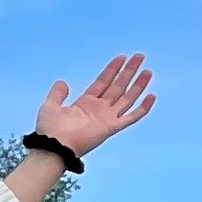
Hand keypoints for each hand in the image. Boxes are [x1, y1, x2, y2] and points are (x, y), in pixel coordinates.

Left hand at [33, 54, 153, 157]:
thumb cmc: (50, 129)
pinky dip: (142, 108)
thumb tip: (62, 82)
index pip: (103, 81)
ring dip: (138, 85)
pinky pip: (131, 117)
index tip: (122, 57)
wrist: (54, 146)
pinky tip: (151, 96)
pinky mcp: (112, 127)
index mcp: (86, 102)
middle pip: (118, 86)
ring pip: (127, 98)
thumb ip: (57, 93)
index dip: (112, 69)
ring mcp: (107, 117)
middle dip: (129, 71)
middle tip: (139, 56)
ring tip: (147, 71)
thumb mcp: (50, 105)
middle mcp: (99, 109)